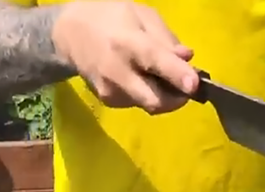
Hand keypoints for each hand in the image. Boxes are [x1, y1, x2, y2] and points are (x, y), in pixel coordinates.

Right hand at [52, 1, 198, 113]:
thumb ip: (165, 37)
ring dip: (162, 93)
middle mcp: (117, 72)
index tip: (195, 85)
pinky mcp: (108, 101)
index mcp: (127, 42)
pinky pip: (138, 102)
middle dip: (177, 99)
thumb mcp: (140, 14)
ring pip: (149, 103)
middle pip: (155, 100)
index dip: (177, 75)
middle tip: (187, 86)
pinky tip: (139, 75)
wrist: (69, 34)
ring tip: (156, 72)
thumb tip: (187, 57)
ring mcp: (111, 91)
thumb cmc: (109, 17)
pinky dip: (147, 92)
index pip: (155, 62)